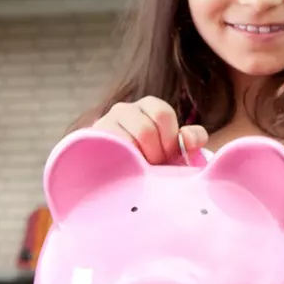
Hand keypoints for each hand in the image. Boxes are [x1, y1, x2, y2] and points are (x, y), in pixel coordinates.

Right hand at [92, 96, 208, 165]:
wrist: (122, 177)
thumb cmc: (155, 158)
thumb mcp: (178, 148)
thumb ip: (192, 138)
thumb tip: (187, 138)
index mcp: (148, 106)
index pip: (162, 114)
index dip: (170, 139)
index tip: (169, 156)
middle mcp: (124, 109)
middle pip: (145, 130)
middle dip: (155, 154)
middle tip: (154, 166)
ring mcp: (104, 124)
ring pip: (127, 142)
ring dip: (138, 161)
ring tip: (139, 169)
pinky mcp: (91, 140)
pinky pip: (110, 150)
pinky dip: (123, 163)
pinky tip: (126, 169)